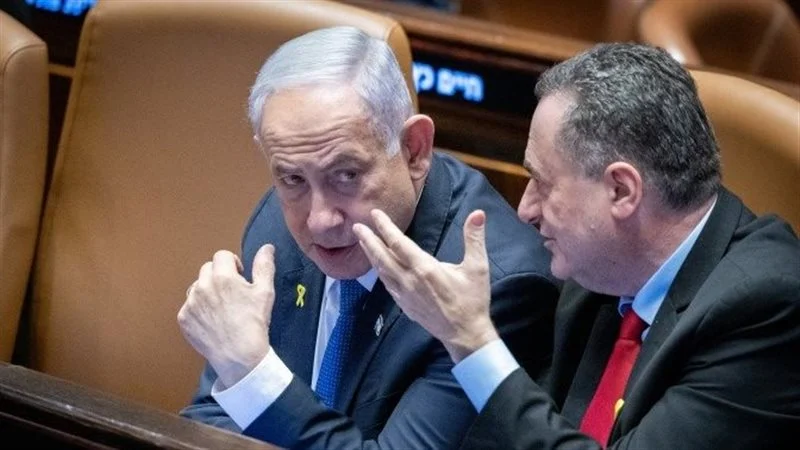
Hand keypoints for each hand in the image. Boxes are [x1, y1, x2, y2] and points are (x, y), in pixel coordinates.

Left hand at [178, 244, 274, 388]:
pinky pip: (189, 306)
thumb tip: (267, 247)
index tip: (240, 277)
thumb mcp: (265, 292)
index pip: (222, 256)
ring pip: (197, 286)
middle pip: (207, 269)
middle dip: (219, 276)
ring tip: (221, 308)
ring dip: (207, 291)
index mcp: (222, 276)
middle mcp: (202, 286)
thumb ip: (264, 266)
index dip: (233, 264)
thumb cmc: (254, 323)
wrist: (240, 356)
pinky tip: (212, 321)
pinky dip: (199, 309)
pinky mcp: (183, 319)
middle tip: (231, 293)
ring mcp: (190, 303)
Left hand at [353, 209, 498, 362]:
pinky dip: (379, 272)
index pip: (399, 243)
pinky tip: (378, 267)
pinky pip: (387, 284)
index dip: (385, 227)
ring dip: (371, 255)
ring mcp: (405, 295)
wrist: (465, 334)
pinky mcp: (404, 305)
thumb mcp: (477, 268)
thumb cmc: (472, 300)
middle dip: (369, 240)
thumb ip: (475, 239)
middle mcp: (410, 281)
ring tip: (362, 242)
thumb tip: (478, 213)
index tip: (374, 214)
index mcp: (425, 269)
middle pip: (383, 256)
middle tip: (356, 226)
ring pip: (382, 271)